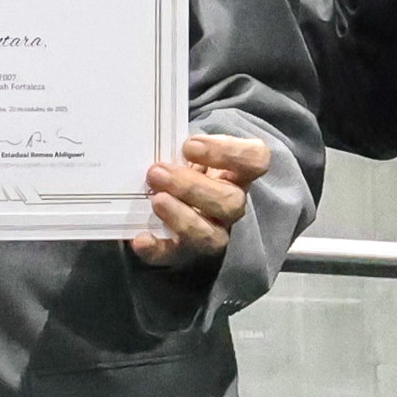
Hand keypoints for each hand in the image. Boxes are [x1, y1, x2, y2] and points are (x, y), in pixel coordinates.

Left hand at [132, 130, 276, 267]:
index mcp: (238, 174)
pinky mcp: (184, 253)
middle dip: (191, 187)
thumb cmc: (183, 169)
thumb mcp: (189, 154)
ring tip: (156, 200)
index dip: (228, 153)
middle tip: (157, 173)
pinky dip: (157, 249)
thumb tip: (157, 140)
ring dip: (182, 217)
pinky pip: (174, 256)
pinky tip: (141, 240)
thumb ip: (182, 147)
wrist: (168, 202)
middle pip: (231, 202)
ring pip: (211, 236)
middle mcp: (231, 206)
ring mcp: (211, 233)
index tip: (189, 146)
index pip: (255, 160)